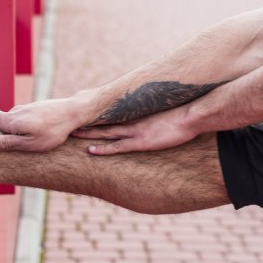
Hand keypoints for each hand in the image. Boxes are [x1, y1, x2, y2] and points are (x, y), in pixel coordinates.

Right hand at [0, 94, 93, 151]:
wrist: (73, 112)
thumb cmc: (54, 130)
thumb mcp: (30, 143)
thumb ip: (7, 143)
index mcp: (11, 120)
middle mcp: (16, 111)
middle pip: (0, 120)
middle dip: (0, 131)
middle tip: (6, 144)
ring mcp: (27, 108)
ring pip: (14, 120)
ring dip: (15, 129)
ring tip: (25, 140)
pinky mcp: (36, 108)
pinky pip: (24, 118)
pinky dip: (26, 125)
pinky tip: (36, 132)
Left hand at [70, 107, 195, 154]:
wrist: (190, 116)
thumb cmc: (183, 114)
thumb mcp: (167, 112)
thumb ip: (157, 113)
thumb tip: (157, 114)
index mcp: (139, 114)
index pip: (115, 113)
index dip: (100, 114)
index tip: (87, 114)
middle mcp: (134, 121)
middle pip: (105, 121)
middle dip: (88, 122)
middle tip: (72, 122)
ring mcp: (136, 131)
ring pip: (106, 132)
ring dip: (89, 134)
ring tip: (73, 134)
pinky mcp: (141, 142)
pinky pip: (118, 146)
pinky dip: (103, 149)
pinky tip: (91, 151)